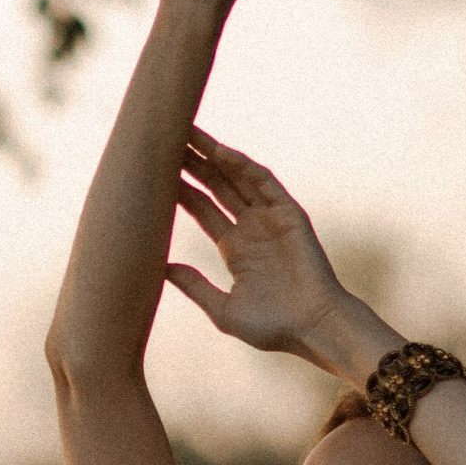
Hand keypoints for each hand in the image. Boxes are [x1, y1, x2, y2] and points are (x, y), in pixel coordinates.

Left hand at [165, 128, 346, 353]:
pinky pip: (265, 184)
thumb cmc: (273, 328)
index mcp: (235, 248)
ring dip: (215, 156)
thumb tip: (160, 268)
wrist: (314, 330)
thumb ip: (193, 286)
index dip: (180, 188)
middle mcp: (252, 228)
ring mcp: (271, 219)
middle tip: (166, 137)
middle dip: (193, 163)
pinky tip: (222, 153)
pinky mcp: (290, 216)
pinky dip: (245, 167)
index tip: (152, 171)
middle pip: (216, 186)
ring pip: (238, 178)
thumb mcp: (223, 309)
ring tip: (188, 134)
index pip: (202, 208)